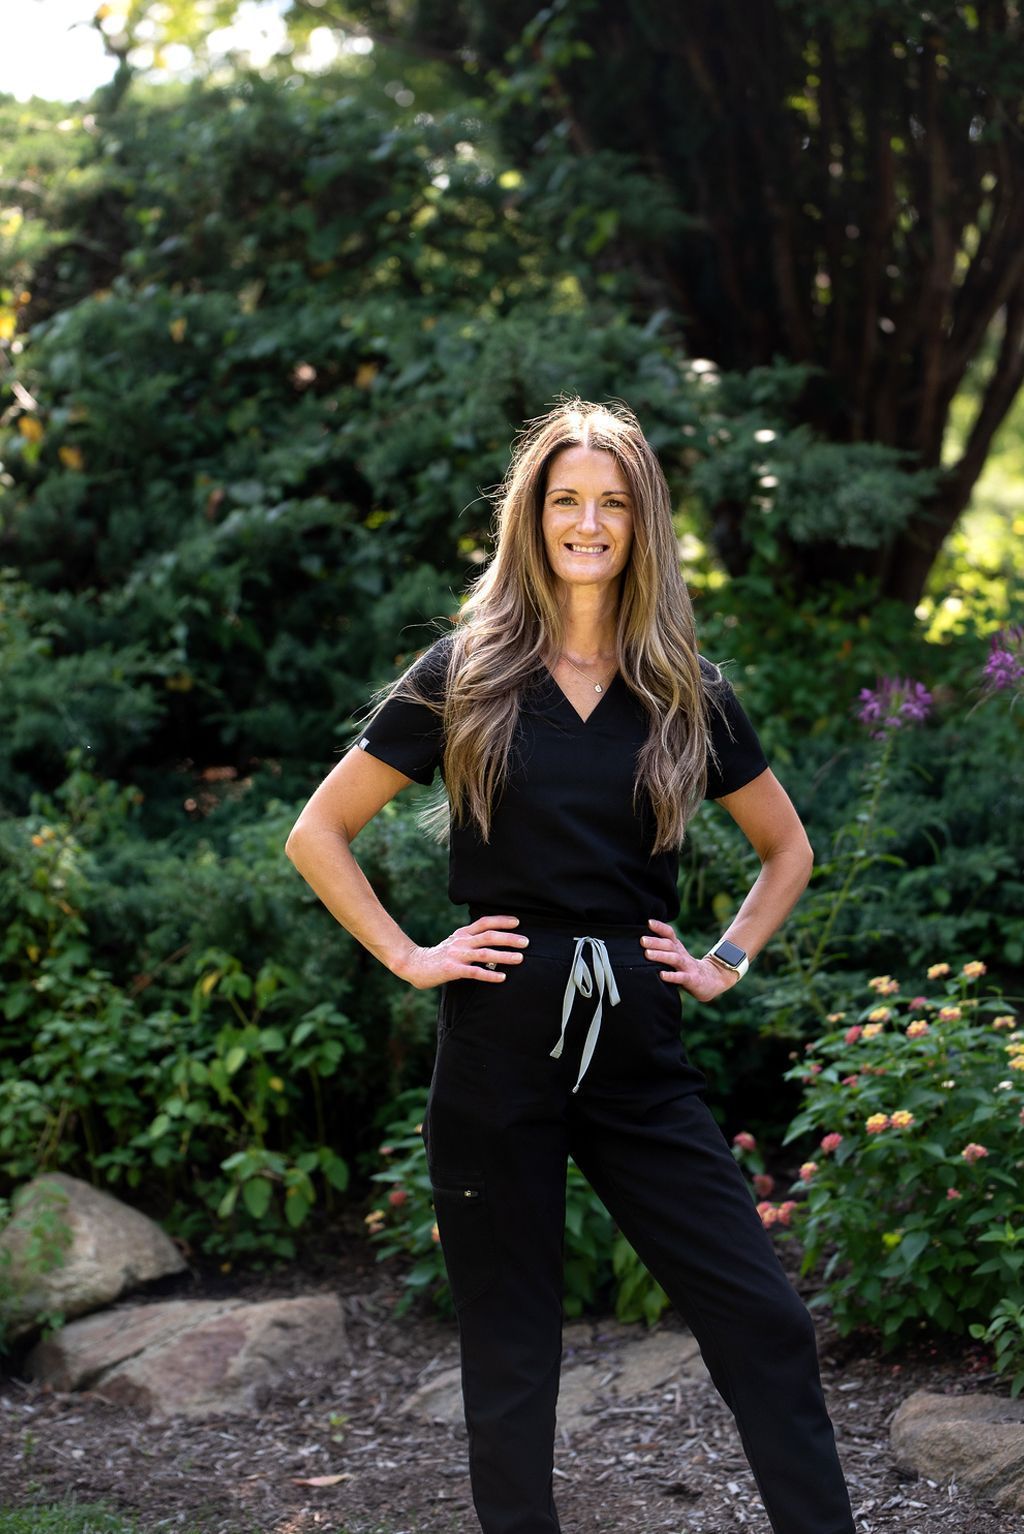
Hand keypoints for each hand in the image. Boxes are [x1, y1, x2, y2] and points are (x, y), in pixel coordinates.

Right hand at [394, 915, 529, 989]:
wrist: (414, 964)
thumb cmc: (438, 956)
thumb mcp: (455, 942)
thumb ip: (471, 940)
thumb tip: (494, 941)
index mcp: (462, 934)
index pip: (484, 922)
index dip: (501, 920)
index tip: (517, 921)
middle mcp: (461, 941)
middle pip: (488, 936)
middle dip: (509, 938)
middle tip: (526, 941)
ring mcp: (456, 955)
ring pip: (484, 953)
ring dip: (504, 955)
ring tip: (520, 958)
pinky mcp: (452, 969)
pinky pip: (474, 972)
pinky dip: (490, 974)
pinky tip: (502, 977)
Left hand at [641, 918, 739, 1001]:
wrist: (712, 980)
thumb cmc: (687, 967)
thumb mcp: (676, 956)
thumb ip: (663, 950)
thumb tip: (641, 942)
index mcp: (678, 948)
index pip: (670, 934)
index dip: (660, 927)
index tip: (649, 922)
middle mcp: (682, 955)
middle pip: (669, 945)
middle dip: (655, 942)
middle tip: (642, 940)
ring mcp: (688, 967)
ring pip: (674, 959)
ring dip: (661, 955)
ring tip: (647, 954)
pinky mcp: (692, 980)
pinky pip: (681, 977)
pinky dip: (671, 976)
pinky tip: (661, 975)